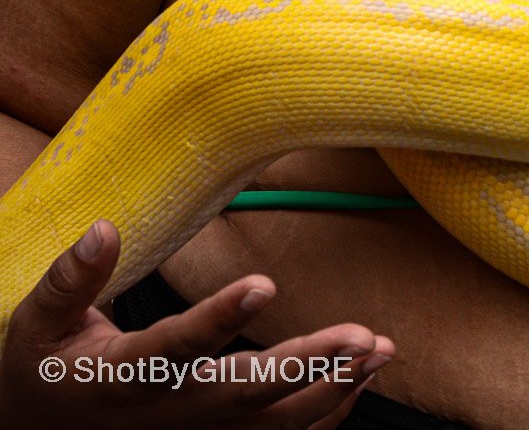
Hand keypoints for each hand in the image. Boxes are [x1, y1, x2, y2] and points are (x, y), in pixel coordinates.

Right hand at [0, 219, 394, 427]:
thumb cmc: (45, 370)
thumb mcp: (38, 324)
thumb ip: (72, 279)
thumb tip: (103, 228)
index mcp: (122, 378)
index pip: (176, 347)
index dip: (219, 318)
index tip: (263, 282)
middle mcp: (168, 414)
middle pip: (244, 395)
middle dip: (306, 364)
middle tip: (361, 335)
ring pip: (274, 425)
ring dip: (333, 387)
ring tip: (380, 348)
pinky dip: (325, 414)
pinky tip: (360, 380)